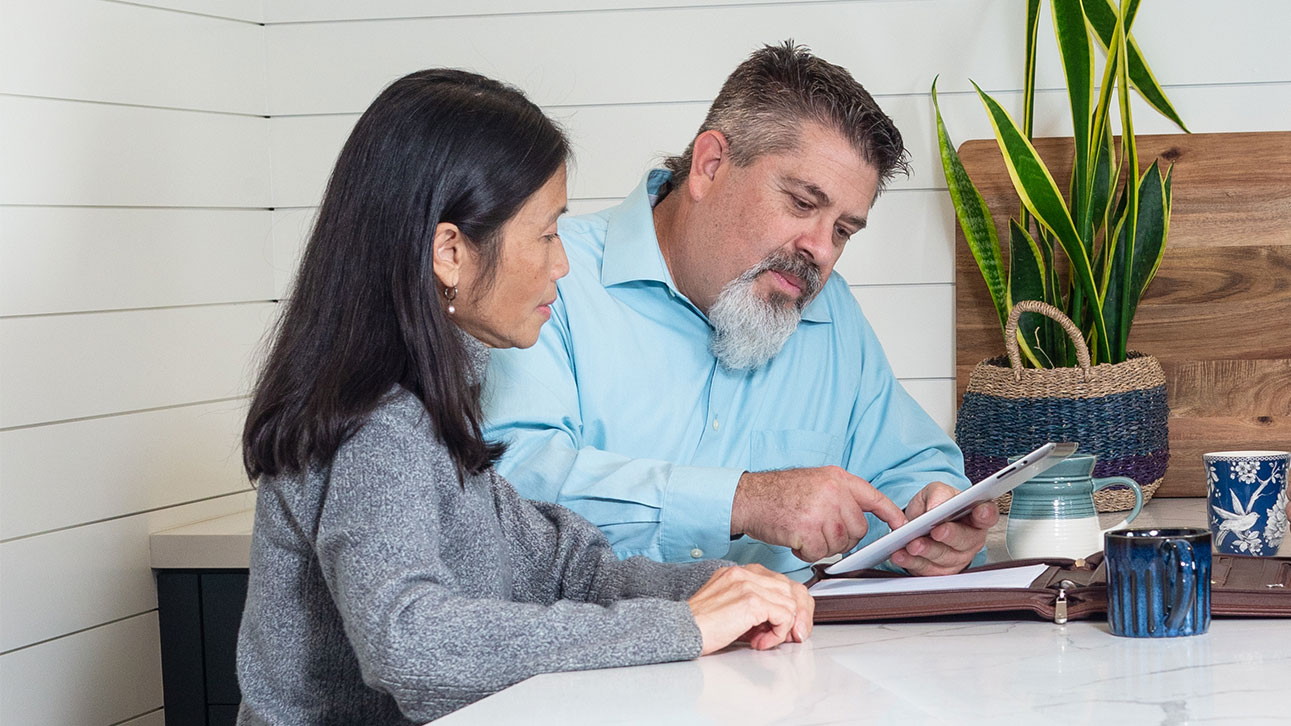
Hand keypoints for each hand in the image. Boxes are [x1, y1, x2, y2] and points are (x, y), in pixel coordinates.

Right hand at [687, 564, 814, 654]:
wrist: (681, 631)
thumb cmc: (700, 625)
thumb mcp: (732, 609)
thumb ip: (756, 607)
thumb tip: (782, 620)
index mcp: (739, 572)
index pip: (781, 581)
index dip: (791, 605)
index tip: (788, 626)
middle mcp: (745, 573)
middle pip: (792, 589)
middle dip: (796, 617)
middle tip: (788, 636)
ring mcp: (748, 584)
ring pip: (791, 603)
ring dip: (783, 628)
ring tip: (763, 640)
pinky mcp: (751, 601)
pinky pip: (784, 616)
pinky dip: (777, 634)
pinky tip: (759, 642)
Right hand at [732, 466, 906, 561]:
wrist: (748, 497)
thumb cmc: (778, 493)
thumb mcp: (815, 481)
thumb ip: (839, 495)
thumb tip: (859, 518)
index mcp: (837, 478)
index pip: (874, 497)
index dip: (891, 513)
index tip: (902, 526)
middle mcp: (833, 491)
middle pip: (858, 529)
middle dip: (842, 536)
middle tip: (820, 530)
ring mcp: (821, 510)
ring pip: (840, 543)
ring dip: (822, 544)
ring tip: (803, 530)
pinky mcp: (808, 529)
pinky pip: (820, 553)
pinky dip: (808, 552)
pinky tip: (795, 538)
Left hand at [890, 481, 997, 575]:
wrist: (918, 523)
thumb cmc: (934, 506)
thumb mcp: (935, 491)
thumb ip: (938, 494)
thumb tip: (936, 507)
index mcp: (975, 516)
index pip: (987, 515)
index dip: (986, 514)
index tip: (980, 510)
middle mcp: (971, 539)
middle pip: (965, 539)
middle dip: (950, 535)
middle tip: (936, 531)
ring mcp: (957, 558)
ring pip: (944, 557)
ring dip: (927, 551)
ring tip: (912, 544)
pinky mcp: (940, 571)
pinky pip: (926, 569)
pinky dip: (911, 562)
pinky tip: (901, 554)